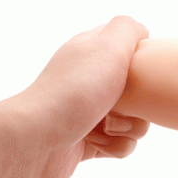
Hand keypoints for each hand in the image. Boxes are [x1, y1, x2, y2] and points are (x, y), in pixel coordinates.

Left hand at [19, 15, 150, 177]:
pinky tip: (96, 144)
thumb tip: (142, 31)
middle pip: (138, 91)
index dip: (141, 63)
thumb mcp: (107, 47)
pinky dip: (114, 147)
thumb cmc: (74, 93)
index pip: (128, 49)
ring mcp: (89, 112)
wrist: (36, 141)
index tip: (139, 74)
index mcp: (92, 53)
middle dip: (140, 105)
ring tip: (105, 128)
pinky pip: (120, 145)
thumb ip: (128, 29)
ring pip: (134, 121)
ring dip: (127, 129)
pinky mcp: (88, 142)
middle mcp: (90, 80)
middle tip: (122, 106)